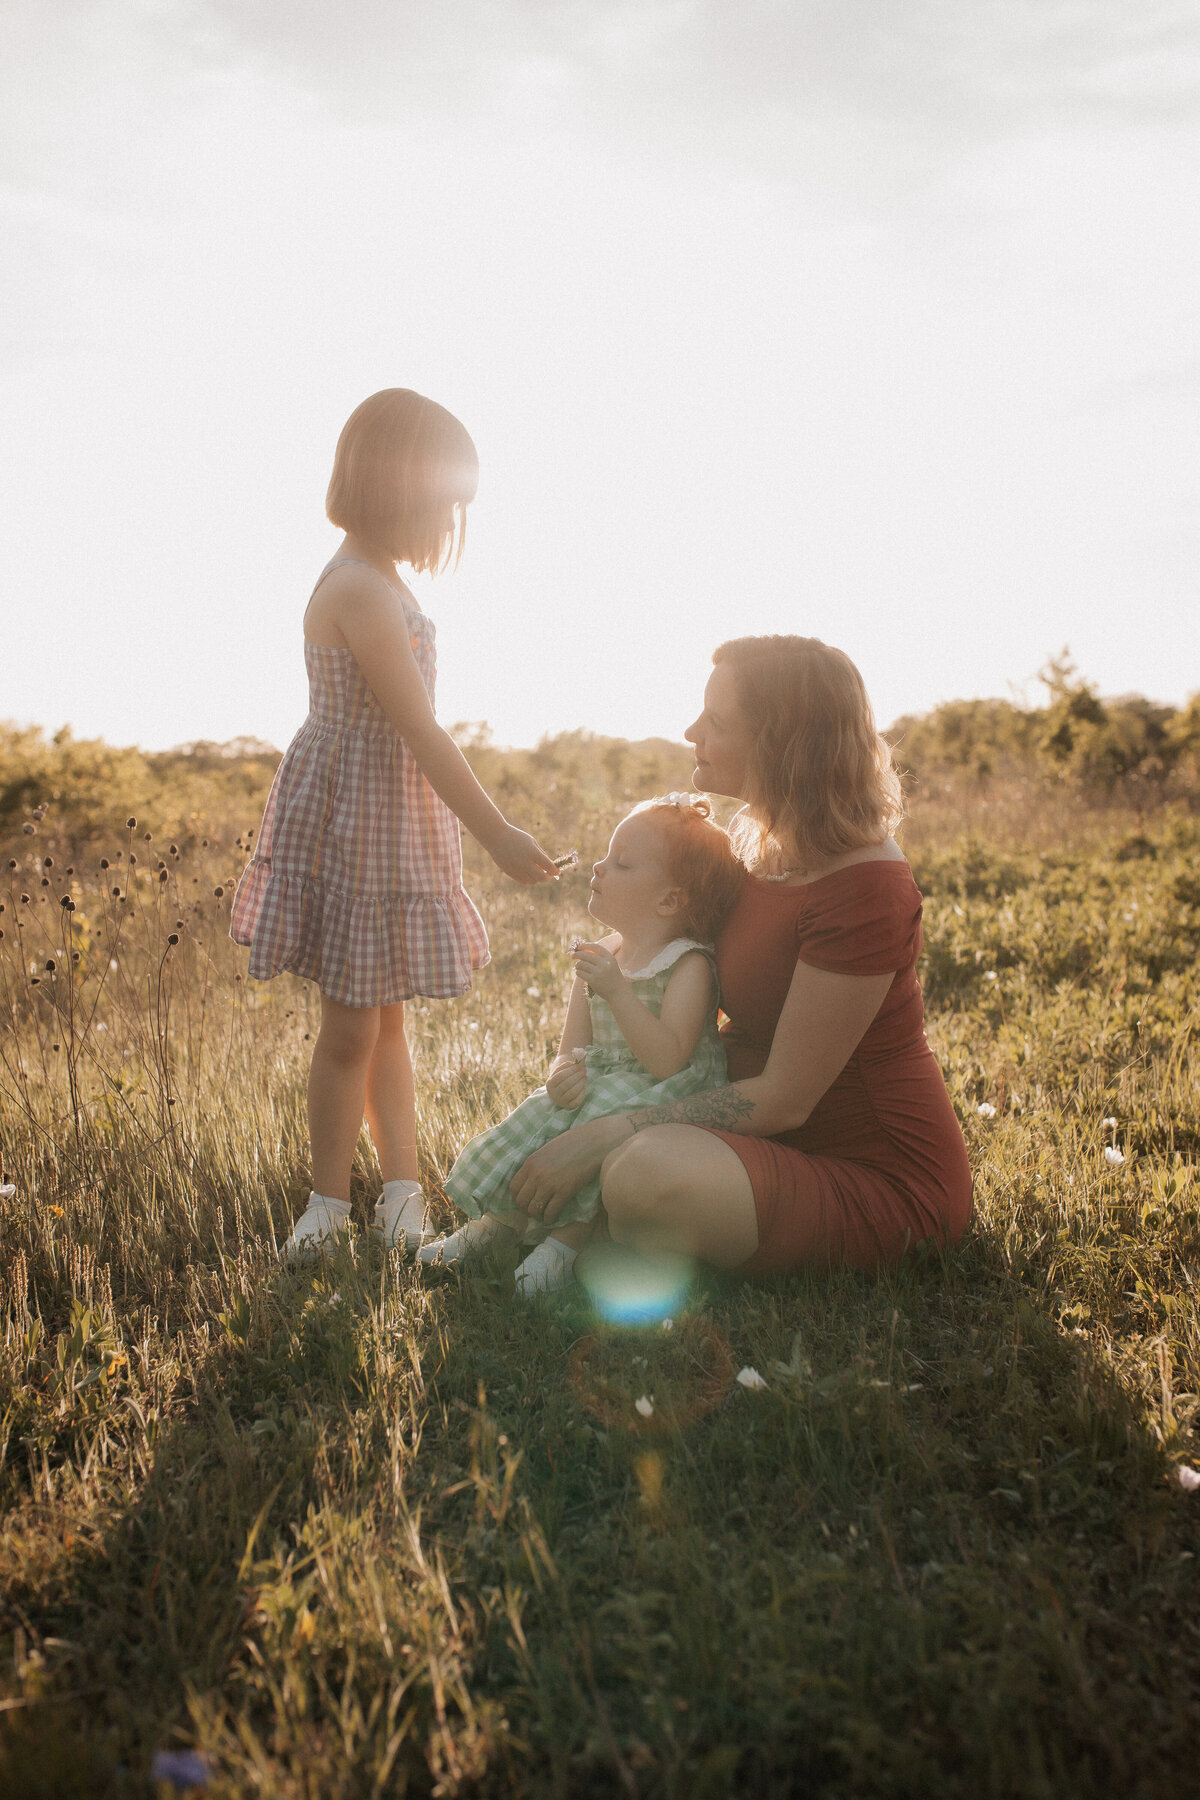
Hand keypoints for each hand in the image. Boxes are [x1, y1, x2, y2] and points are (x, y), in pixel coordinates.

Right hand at [490, 825, 559, 885]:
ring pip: (533, 881)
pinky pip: (523, 881)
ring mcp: (517, 869)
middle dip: (548, 877)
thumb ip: (541, 855)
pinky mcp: (510, 873)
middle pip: (542, 877)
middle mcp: (525, 863)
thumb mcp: (532, 842)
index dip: (555, 871)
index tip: (557, 872)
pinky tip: (528, 872)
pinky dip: (529, 879)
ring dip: (537, 878)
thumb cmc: (517, 837)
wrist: (496, 837)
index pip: (549, 866)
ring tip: (536, 870)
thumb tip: (549, 867)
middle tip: (549, 874)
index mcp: (533, 853)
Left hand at [508, 1115, 629, 1224]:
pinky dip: (549, 1219)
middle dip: (526, 1210)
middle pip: (521, 1201)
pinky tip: (553, 1218)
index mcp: (530, 1163)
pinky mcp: (564, 1192)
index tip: (524, 1202)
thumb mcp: (547, 1150)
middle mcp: (536, 1175)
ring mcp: (549, 1184)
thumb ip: (537, 1165)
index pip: (513, 1187)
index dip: (517, 1198)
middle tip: (534, 1212)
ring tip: (543, 1216)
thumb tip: (531, 1179)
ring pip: (534, 1210)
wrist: (593, 1143)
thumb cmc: (573, 1143)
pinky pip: (550, 1212)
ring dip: (537, 1216)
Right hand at [546, 1058, 586, 1109]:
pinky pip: (577, 1101)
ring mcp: (561, 1101)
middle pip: (567, 1084)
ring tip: (585, 1076)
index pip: (560, 1076)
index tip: (579, 1065)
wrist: (560, 1092)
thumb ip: (565, 1065)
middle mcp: (553, 1094)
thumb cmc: (562, 1078)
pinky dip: (582, 1093)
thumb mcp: (560, 1071)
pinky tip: (583, 1086)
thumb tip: (574, 1062)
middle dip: (577, 1075)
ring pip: (572, 1092)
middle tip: (584, 1070)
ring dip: (580, 1083)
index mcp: (550, 1084)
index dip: (571, 1070)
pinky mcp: (569, 1106)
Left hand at [570, 939, 624, 1000]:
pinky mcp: (593, 980)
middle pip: (586, 955)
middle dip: (577, 954)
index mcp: (610, 958)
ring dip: (577, 965)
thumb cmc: (612, 976)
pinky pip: (580, 973)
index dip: (586, 945)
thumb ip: (599, 957)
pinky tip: (579, 972)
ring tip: (577, 966)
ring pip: (581, 964)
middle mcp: (604, 963)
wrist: (618, 991)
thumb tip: (582, 950)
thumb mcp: (610, 964)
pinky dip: (578, 972)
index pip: (595, 947)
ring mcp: (598, 972)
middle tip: (572, 956)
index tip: (579, 947)